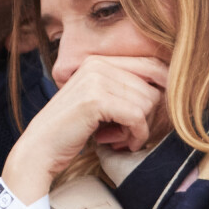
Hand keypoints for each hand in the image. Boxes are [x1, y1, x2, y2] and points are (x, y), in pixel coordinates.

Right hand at [1, 56, 167, 206]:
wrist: (40, 147)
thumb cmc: (70, 129)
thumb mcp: (97, 101)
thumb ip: (123, 89)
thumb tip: (168, 86)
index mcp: (98, 61)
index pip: (150, 65)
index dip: (163, 90)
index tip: (153, 115)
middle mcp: (97, 64)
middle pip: (152, 87)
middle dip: (145, 115)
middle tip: (125, 132)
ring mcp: (95, 80)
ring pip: (147, 102)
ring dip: (138, 128)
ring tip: (117, 137)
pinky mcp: (96, 100)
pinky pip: (137, 117)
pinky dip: (135, 135)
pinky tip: (120, 143)